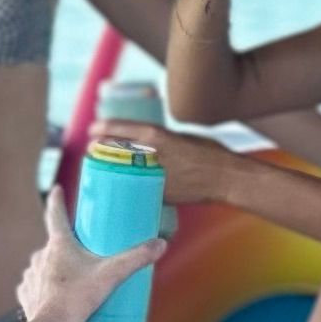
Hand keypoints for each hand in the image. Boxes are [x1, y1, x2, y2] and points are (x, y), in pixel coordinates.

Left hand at [16, 187, 162, 321]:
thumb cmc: (78, 297)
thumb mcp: (113, 274)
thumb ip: (137, 258)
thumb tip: (161, 244)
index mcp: (59, 244)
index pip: (55, 214)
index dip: (57, 200)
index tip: (56, 189)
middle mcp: (41, 256)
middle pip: (54, 243)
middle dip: (67, 245)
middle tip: (82, 251)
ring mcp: (31, 275)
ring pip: (44, 264)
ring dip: (55, 268)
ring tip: (72, 279)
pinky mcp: (26, 294)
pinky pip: (35, 285)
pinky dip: (44, 287)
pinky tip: (53, 295)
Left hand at [94, 118, 229, 205]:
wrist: (227, 177)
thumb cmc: (210, 153)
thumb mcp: (183, 137)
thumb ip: (162, 140)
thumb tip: (146, 143)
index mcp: (155, 135)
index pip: (116, 129)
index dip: (101, 129)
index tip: (93, 131)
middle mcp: (149, 153)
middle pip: (112, 150)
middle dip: (100, 150)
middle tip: (94, 151)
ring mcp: (151, 175)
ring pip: (119, 170)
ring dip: (108, 168)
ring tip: (103, 168)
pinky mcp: (158, 193)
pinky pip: (136, 188)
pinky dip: (127, 186)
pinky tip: (122, 186)